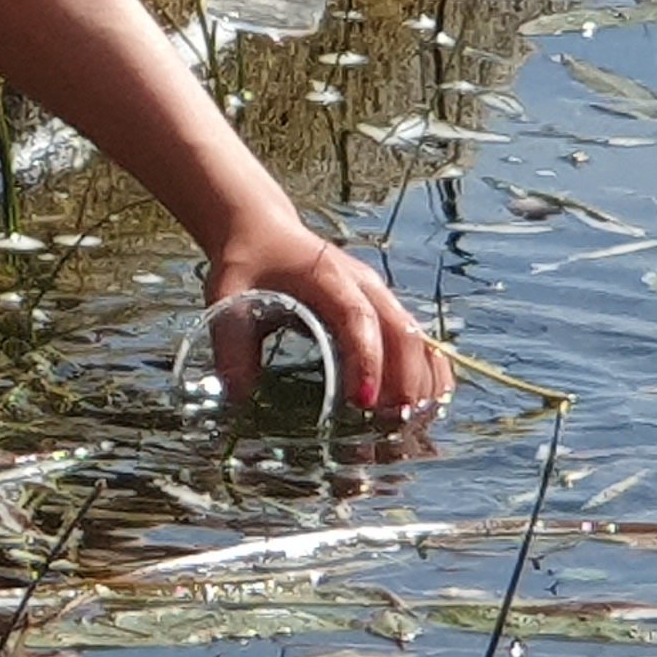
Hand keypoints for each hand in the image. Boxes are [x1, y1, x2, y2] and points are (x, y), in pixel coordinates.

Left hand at [207, 216, 451, 417]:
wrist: (262, 231)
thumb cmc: (247, 264)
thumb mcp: (228, 299)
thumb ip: (232, 345)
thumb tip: (240, 398)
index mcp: (328, 276)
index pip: (359, 319)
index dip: (366, 360)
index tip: (361, 401)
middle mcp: (364, 285)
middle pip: (403, 332)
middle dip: (405, 381)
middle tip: (394, 426)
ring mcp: (379, 297)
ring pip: (418, 338)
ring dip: (421, 381)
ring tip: (411, 424)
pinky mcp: (382, 310)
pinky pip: (418, 341)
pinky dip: (428, 372)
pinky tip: (426, 406)